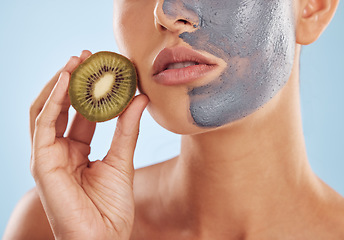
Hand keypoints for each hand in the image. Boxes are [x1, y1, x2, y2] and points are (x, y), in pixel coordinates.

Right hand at [30, 50, 148, 239]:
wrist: (104, 238)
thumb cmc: (112, 206)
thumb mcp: (122, 159)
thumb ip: (127, 128)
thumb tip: (140, 98)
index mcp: (77, 151)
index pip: (81, 113)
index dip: (92, 90)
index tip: (105, 68)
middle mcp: (59, 151)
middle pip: (62, 107)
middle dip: (73, 80)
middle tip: (88, 56)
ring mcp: (47, 156)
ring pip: (47, 109)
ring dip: (60, 83)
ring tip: (77, 60)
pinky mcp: (41, 162)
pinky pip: (43, 123)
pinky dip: (53, 100)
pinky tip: (67, 79)